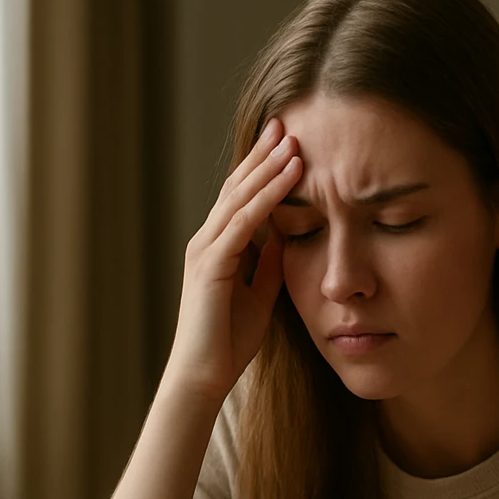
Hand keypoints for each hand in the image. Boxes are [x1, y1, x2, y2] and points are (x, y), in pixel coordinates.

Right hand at [166, 118, 300, 405]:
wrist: (204, 377)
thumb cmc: (230, 342)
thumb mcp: (261, 293)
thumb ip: (269, 262)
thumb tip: (288, 235)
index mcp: (219, 247)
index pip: (242, 197)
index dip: (263, 168)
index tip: (287, 142)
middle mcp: (207, 240)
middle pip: (238, 186)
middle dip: (263, 154)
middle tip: (287, 122)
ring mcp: (205, 249)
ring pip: (241, 196)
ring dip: (269, 166)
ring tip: (294, 139)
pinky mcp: (211, 264)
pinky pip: (244, 221)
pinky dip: (269, 195)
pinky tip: (291, 175)